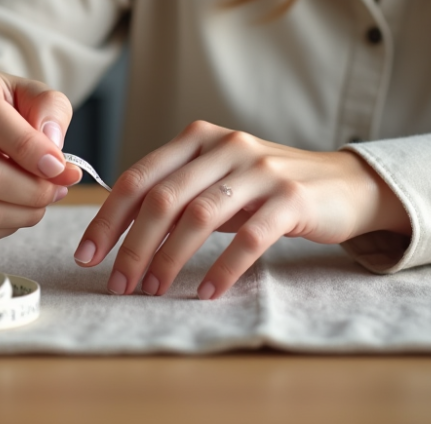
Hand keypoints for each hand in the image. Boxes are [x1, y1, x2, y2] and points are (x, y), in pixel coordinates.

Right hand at [0, 66, 81, 244]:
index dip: (28, 147)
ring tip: (44, 198)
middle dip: (34, 190)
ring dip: (24, 213)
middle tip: (59, 187)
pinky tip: (20, 209)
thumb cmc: (12, 108)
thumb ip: (51, 113)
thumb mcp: (37, 95)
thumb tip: (53, 154)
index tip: (59, 166)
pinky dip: (6, 227)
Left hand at [72, 121, 410, 299]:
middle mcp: (225, 146)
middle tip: (117, 284)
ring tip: (151, 291)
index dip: (108, 218)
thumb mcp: (217, 180)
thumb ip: (175, 193)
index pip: (139, 177)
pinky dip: (222, 268)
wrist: (344, 185)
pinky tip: (205, 292)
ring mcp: (260, 170)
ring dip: (169, 259)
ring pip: (199, 216)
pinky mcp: (292, 198)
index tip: (87, 255)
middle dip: (133, 245)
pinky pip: (249, 237)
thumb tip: (119, 232)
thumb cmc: (266, 189)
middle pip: (163, 198)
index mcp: (198, 139)